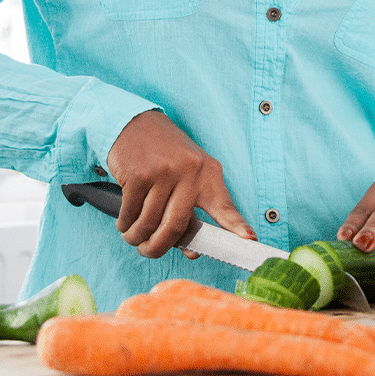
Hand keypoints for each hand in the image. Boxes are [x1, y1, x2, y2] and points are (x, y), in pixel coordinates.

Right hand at [105, 109, 255, 258]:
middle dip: (158, 247)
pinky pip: (130, 213)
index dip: (236, 225)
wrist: (135, 124)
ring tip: (133, 235)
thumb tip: (192, 251)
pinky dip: (125, 223)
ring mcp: (163, 172)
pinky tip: (125, 221)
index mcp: (208, 173)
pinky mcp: (138, 174)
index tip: (249, 240)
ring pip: (149, 223)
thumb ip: (190, 212)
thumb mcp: (185, 176)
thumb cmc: (163, 155)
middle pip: (176, 226)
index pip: (224, 205)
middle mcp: (189, 172)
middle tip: (148, 251)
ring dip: (136, 237)